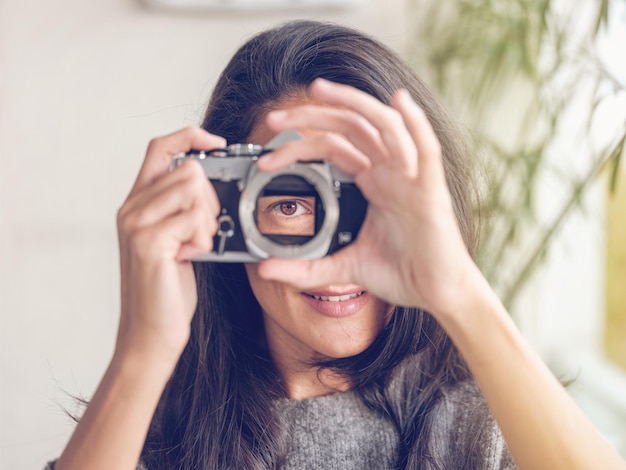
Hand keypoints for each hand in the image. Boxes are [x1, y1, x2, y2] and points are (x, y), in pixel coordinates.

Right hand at [116, 127, 223, 361]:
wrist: (151, 332)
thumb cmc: (168, 287)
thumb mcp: (175, 239)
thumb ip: (182, 208)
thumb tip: (210, 181)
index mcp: (138, 203)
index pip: (160, 147)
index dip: (190, 135)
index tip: (215, 142)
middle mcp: (132, 208)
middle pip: (189, 169)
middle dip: (210, 199)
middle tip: (202, 231)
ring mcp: (137, 223)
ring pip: (194, 188)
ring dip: (207, 220)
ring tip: (195, 246)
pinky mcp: (149, 241)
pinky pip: (195, 219)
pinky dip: (204, 240)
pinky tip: (191, 258)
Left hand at [256, 79, 481, 318]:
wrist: (438, 294)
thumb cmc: (402, 273)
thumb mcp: (344, 269)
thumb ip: (306, 269)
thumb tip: (264, 271)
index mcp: (371, 184)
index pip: (332, 148)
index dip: (299, 147)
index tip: (266, 159)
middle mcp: (389, 173)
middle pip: (351, 128)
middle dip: (313, 116)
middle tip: (275, 118)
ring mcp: (410, 178)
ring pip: (383, 125)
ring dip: (351, 103)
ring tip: (317, 90)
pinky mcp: (430, 192)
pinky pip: (426, 151)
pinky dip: (416, 123)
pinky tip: (400, 100)